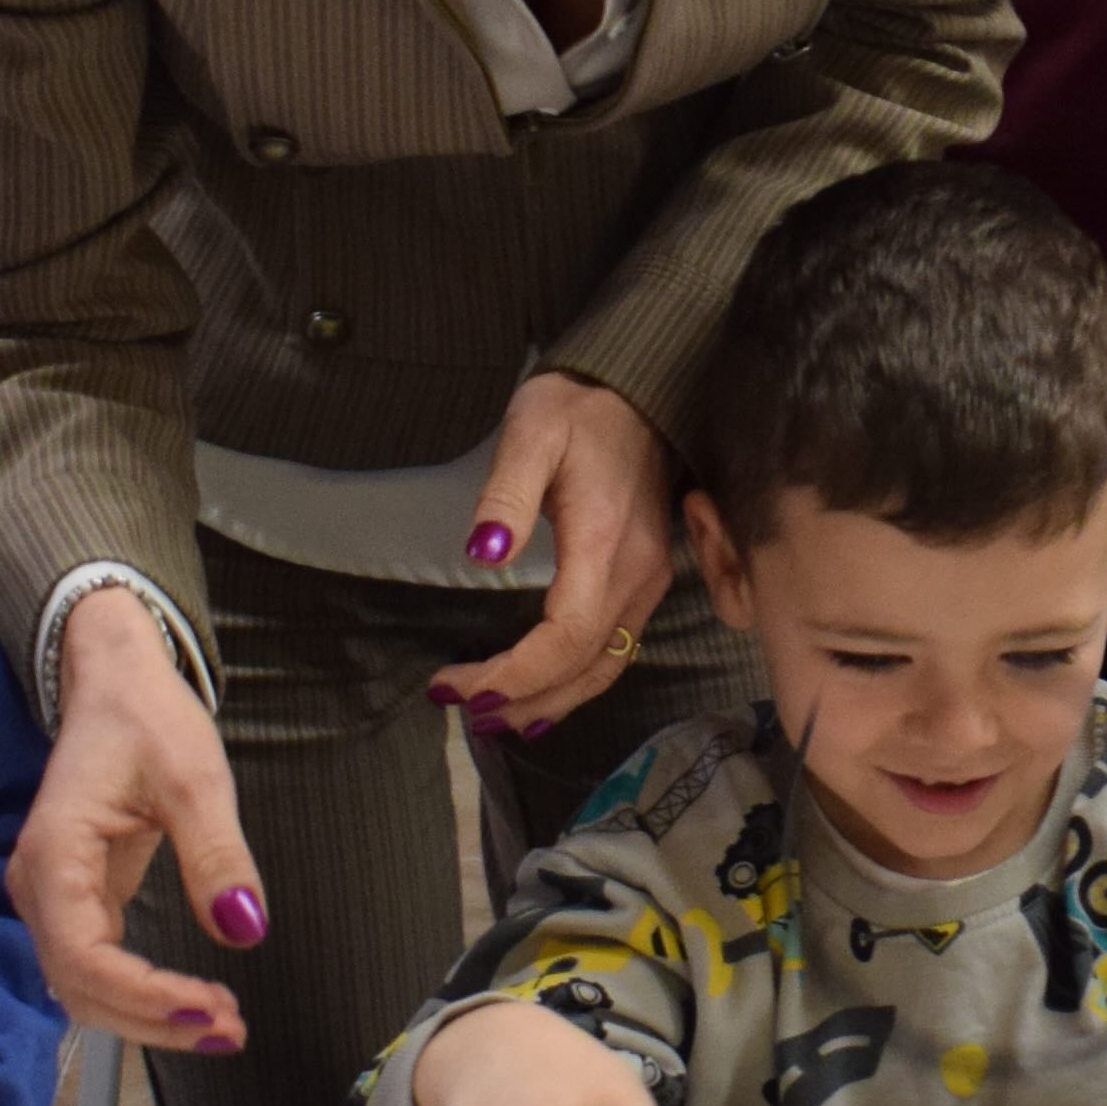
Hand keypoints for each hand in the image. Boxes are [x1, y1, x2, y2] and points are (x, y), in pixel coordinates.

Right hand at [16, 585, 256, 1054]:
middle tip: (231, 1030)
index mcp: (54, 855)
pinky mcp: (75, 901)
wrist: (114, 682)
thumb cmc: (146, 719)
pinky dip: (142, 995)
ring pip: (84, 988)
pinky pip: (97, 967)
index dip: (144, 998)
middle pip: (79, 987)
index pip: (83, 957)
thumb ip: (217, 855)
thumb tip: (245, 929)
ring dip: (148, 1018)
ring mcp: (52, 898)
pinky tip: (194, 1003)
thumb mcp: (195, 778)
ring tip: (223, 1025)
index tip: (210, 1009)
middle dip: (153, 1021)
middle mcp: (39, 887)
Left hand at [429, 371, 681, 731]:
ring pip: (605, 667)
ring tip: (492, 714)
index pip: (563, 639)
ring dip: (549, 700)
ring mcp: (648, 581)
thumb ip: (506, 496)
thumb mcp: (531, 432)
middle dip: (520, 697)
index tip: (458, 686)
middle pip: (583, 668)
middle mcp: (635, 575)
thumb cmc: (579, 408)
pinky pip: (614, 649)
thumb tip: (483, 557)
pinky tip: (541, 693)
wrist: (640, 391)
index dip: (513, 675)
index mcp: (604, 546)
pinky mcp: (647, 579)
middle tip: (459, 706)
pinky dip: (575, 681)